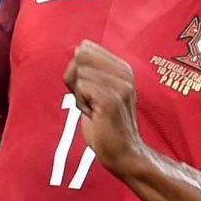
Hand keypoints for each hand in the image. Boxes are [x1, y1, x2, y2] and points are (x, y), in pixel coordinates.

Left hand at [63, 40, 147, 174]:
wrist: (122, 152)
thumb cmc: (104, 124)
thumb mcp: (93, 92)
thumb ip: (84, 71)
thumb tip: (76, 49)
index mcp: (122, 67)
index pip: (85, 48)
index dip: (77, 71)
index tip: (91, 91)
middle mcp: (125, 72)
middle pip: (79, 59)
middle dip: (75, 82)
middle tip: (91, 102)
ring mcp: (120, 84)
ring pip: (78, 75)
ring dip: (79, 96)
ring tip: (95, 110)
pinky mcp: (112, 98)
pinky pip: (80, 88)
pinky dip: (81, 104)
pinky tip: (94, 115)